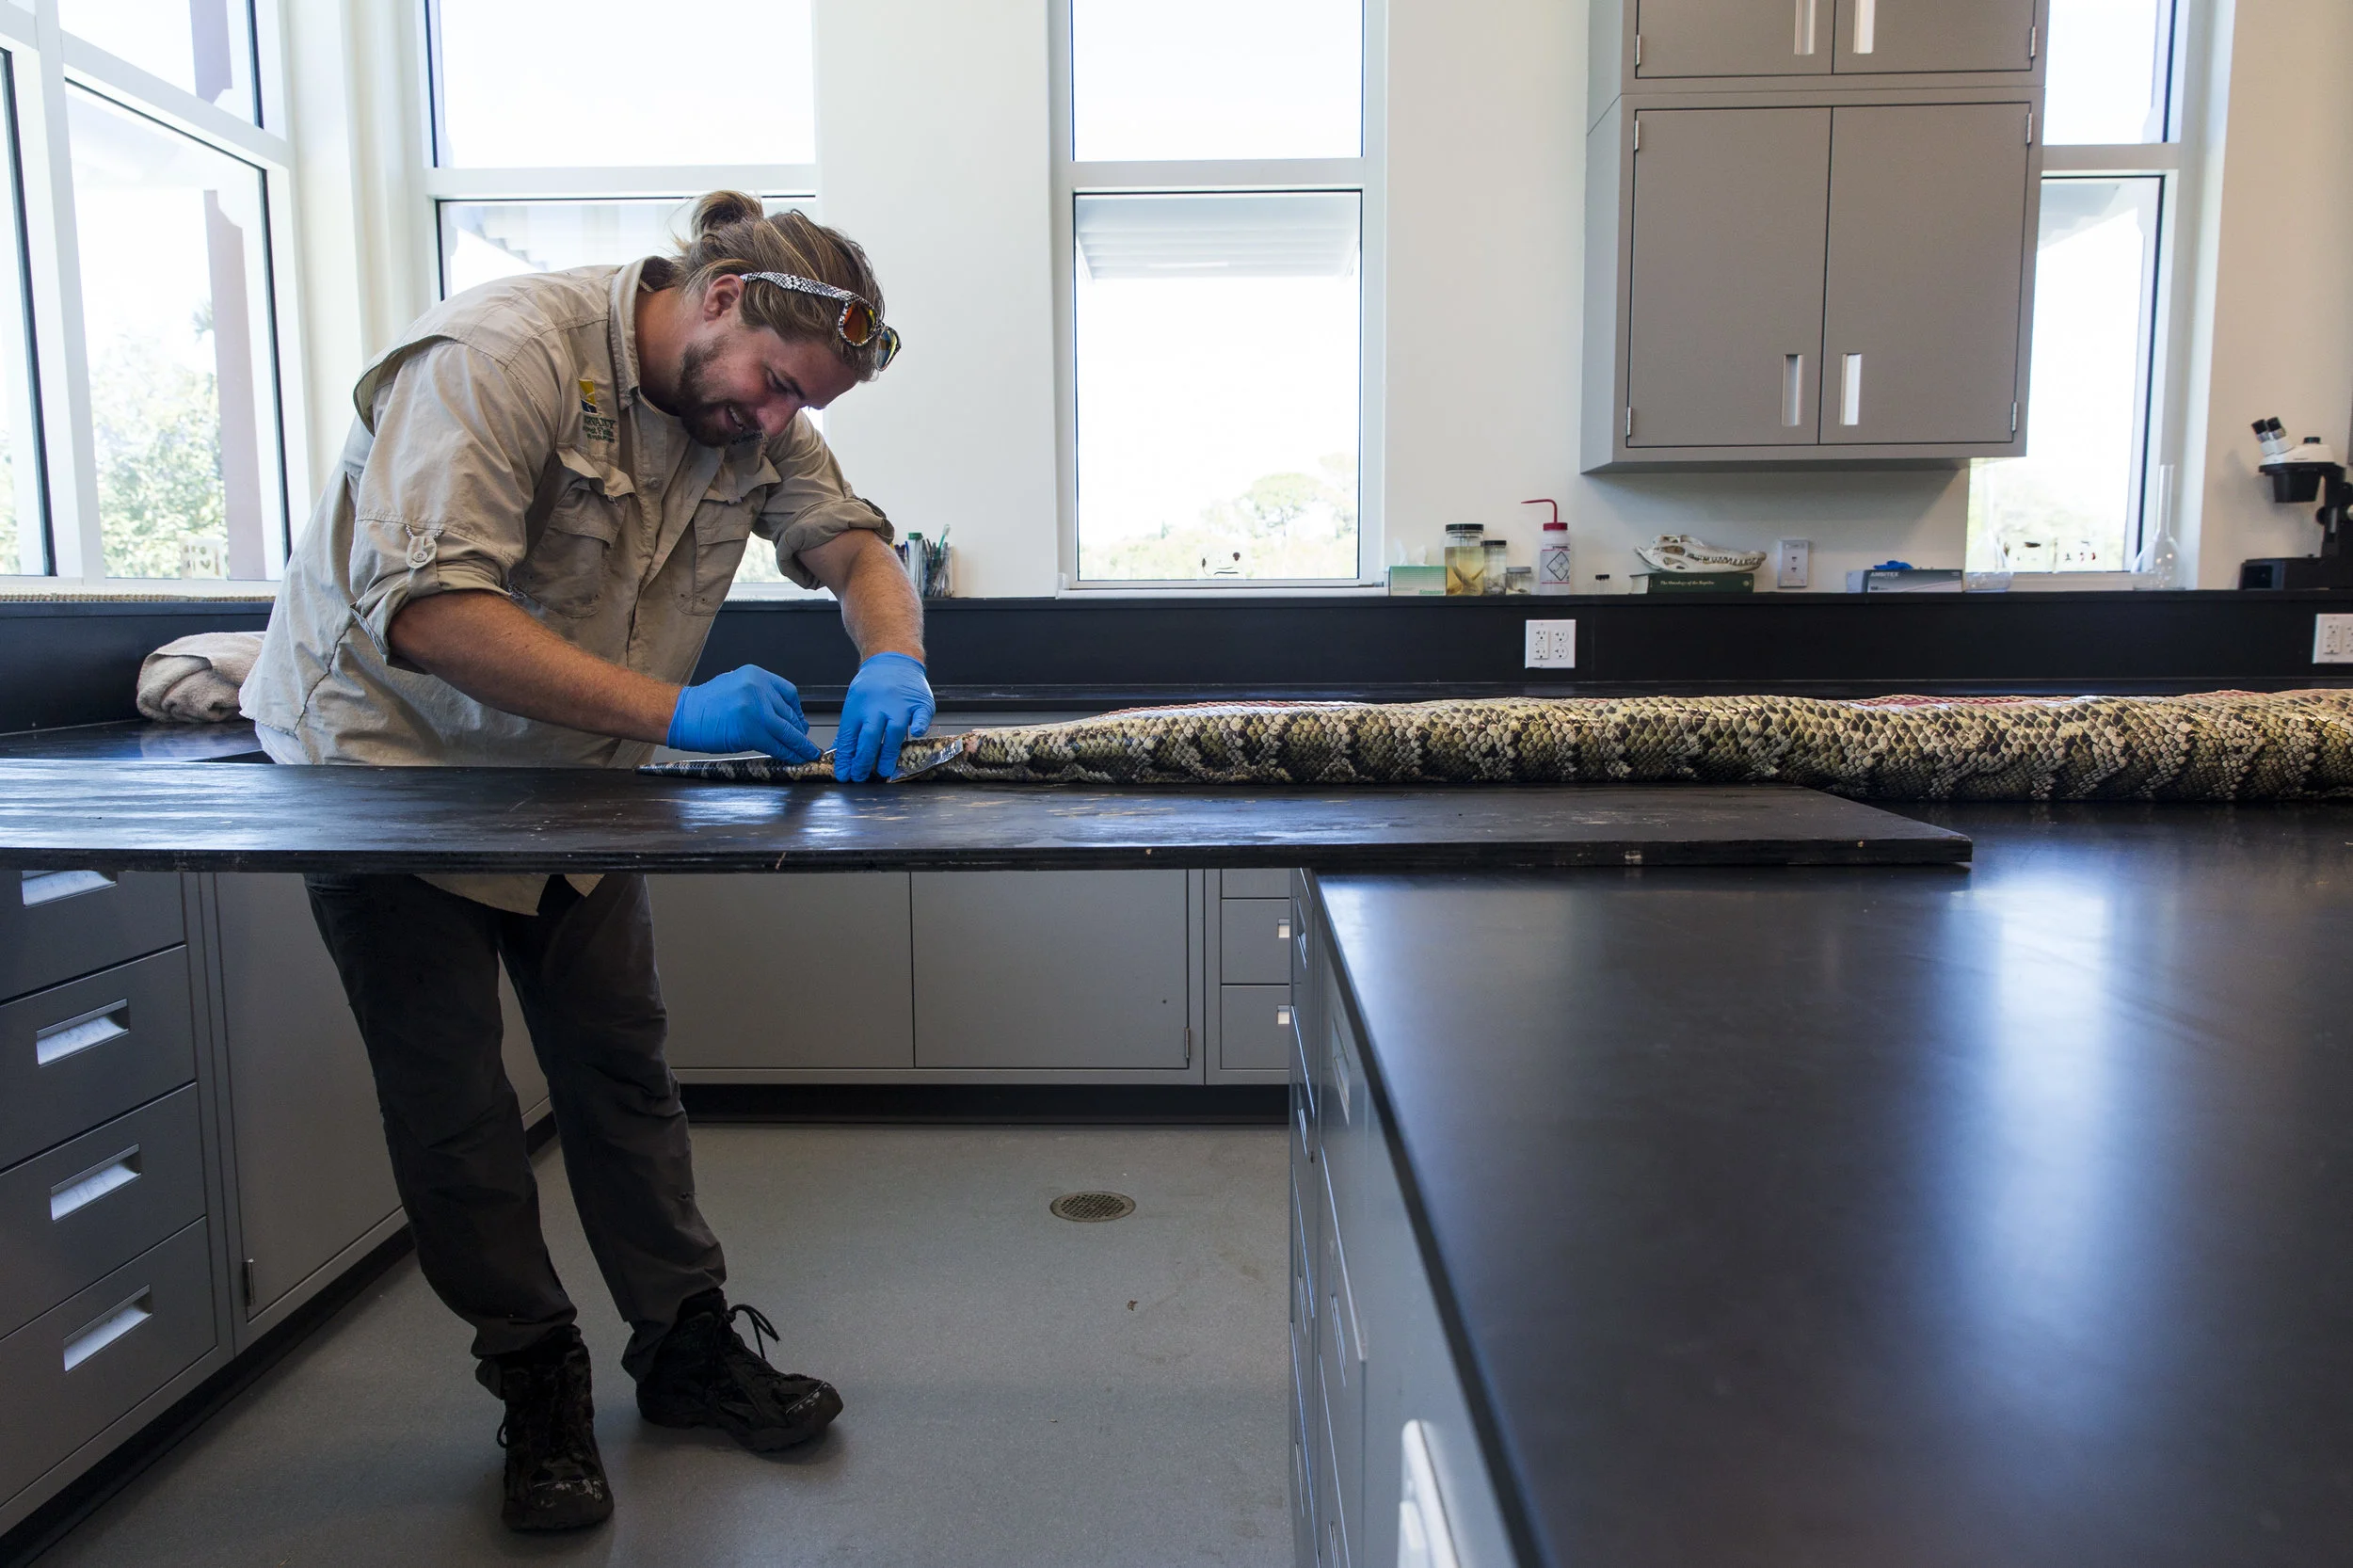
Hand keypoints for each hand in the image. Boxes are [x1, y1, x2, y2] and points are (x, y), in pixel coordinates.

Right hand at [667, 666, 820, 760]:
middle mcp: (758, 688)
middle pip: (788, 713)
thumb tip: (780, 716)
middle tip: (804, 742)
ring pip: (787, 730)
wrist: (682, 715)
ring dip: (799, 745)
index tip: (800, 723)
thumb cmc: (704, 706)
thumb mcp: (735, 688)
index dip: (797, 711)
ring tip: (806, 753)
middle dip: (799, 731)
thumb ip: (758, 698)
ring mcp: (755, 708)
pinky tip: (793, 758)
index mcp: (755, 675)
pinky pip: (777, 744)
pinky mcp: (752, 730)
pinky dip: (788, 753)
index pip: (788, 693)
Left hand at [836, 651, 934, 780]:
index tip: (845, 775)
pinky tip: (916, 734)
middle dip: (863, 760)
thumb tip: (840, 757)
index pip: (849, 736)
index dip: (846, 758)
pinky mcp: (919, 703)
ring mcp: (900, 704)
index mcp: (858, 707)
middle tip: (860, 776)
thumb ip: (849, 730)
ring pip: (893, 730)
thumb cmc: (873, 686)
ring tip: (884, 771)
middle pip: (869, 736)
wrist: (893, 659)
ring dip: (888, 752)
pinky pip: (920, 716)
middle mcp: (878, 706)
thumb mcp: (854, 703)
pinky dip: (919, 725)